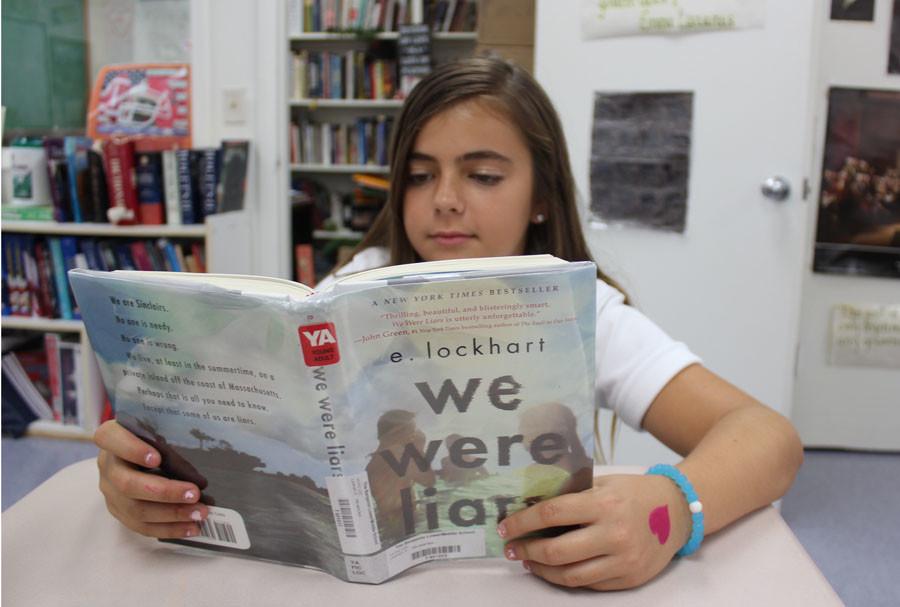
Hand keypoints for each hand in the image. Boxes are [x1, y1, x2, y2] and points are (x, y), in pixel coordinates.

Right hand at [94, 420, 207, 538]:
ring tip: (199, 513)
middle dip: (165, 492)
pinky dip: (169, 528)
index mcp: (111, 437)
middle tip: (195, 493)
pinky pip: (142, 526)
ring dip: (171, 514)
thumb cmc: (153, 434)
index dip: (132, 449)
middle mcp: (107, 466)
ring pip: (136, 509)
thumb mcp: (157, 427)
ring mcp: (111, 492)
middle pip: (128, 484)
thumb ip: (167, 435)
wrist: (137, 451)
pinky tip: (192, 527)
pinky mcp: (120, 511)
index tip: (157, 458)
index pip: (112, 439)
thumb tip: (200, 454)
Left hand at [497, 474, 691, 590]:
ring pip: (570, 575)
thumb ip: (571, 493)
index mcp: (604, 503)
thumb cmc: (633, 492)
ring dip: (541, 569)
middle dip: (527, 549)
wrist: (677, 510)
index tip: (506, 526)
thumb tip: (529, 504)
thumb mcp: (603, 482)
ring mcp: (623, 560)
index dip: (523, 522)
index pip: (552, 513)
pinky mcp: (629, 578)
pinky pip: (589, 584)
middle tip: (511, 547)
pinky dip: (565, 578)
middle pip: (556, 550)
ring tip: (528, 560)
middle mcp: (614, 534)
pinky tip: (553, 569)